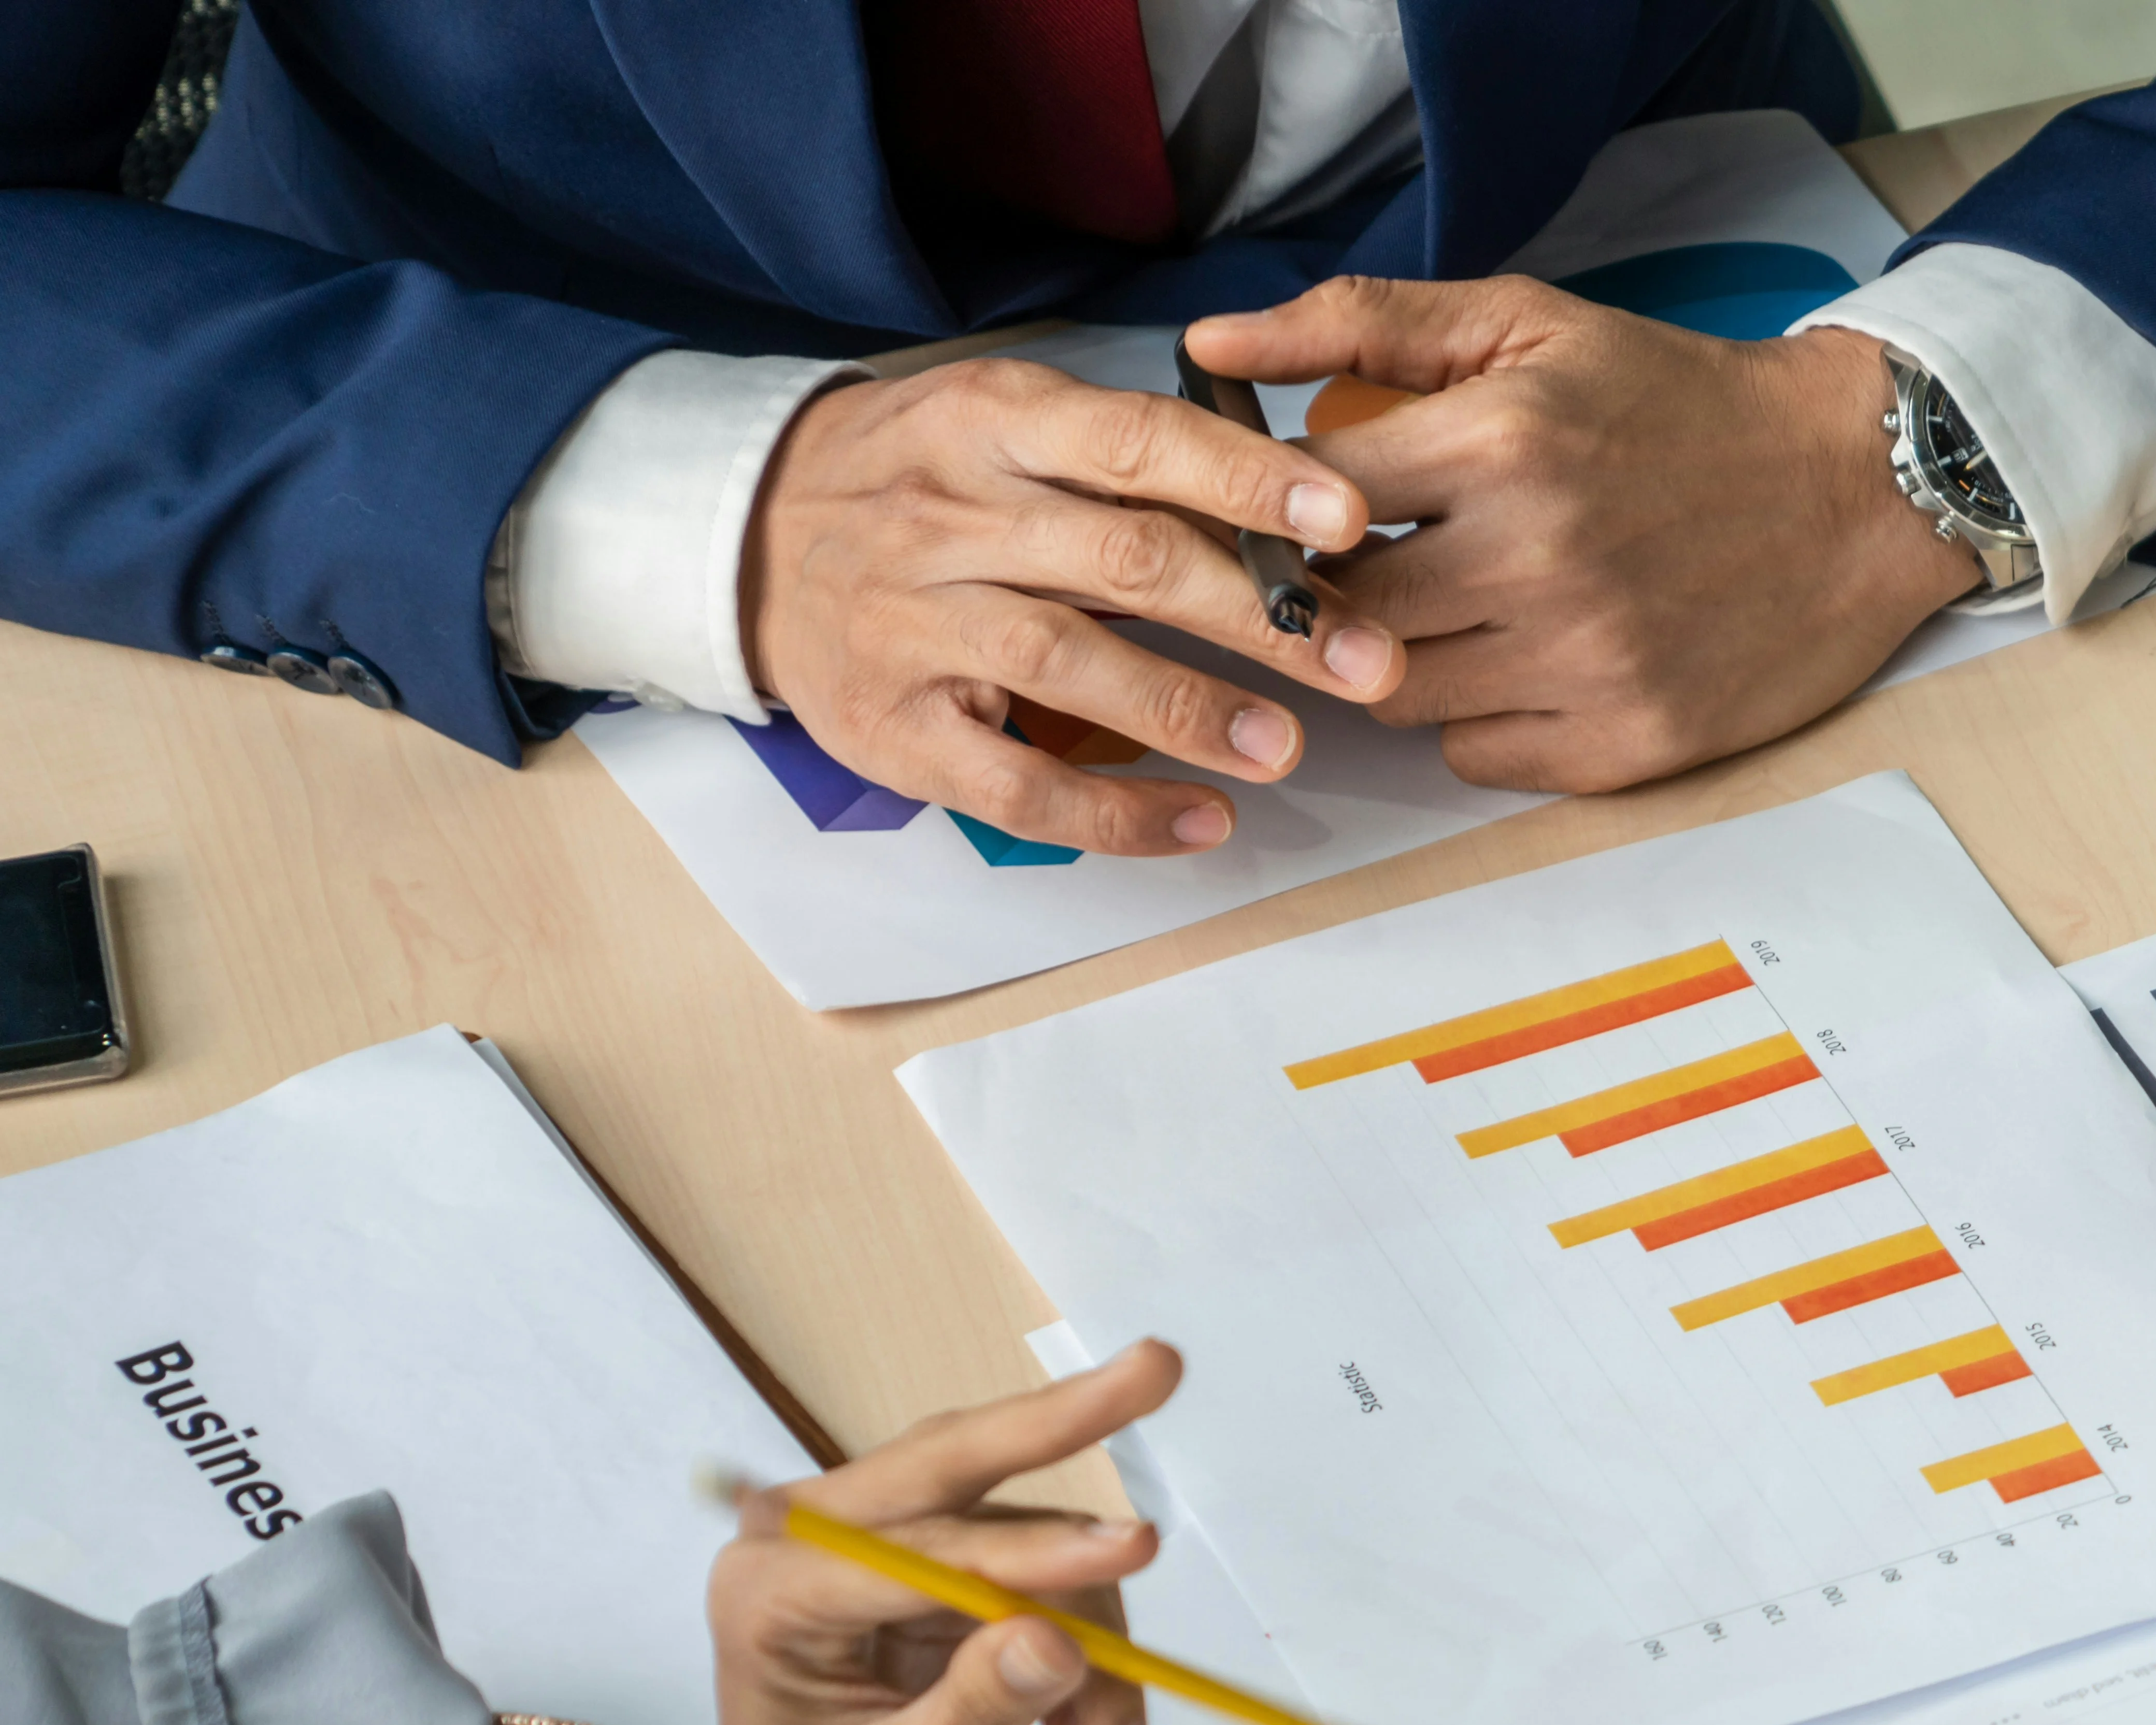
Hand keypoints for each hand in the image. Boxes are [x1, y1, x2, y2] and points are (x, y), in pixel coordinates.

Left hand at [492, 1341, 1182, 1724]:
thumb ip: (972, 1713)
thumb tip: (1059, 1643)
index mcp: (772, 1591)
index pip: (921, 1551)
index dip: (1032, 1556)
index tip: (1135, 1551)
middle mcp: (817, 1541)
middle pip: (959, 1460)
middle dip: (1065, 1420)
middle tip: (1160, 1365)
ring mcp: (880, 1548)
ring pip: (1028, 1541)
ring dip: (1096, 1638)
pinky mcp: (935, 1569)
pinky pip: (1041, 1581)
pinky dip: (1088, 1651)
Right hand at [738, 363, 1405, 856]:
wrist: (741, 539)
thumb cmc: (918, 480)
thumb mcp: (1005, 426)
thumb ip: (1128, 460)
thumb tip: (1291, 505)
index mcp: (990, 423)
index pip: (1135, 443)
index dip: (1246, 480)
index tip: (1348, 516)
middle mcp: (949, 517)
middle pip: (1126, 561)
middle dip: (1260, 615)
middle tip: (1365, 657)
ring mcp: (915, 626)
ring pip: (1071, 665)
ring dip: (1193, 712)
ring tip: (1289, 746)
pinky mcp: (894, 729)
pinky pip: (1016, 787)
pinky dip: (1116, 814)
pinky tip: (1202, 822)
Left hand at [1186, 280, 1985, 792]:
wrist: (1856, 487)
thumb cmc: (1679, 401)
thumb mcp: (1529, 323)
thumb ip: (1361, 323)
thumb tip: (1205, 344)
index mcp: (1500, 445)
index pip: (1303, 504)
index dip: (1278, 511)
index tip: (1293, 509)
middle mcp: (1536, 561)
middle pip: (1339, 617)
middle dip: (1332, 592)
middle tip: (1369, 563)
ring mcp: (1585, 663)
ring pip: (1398, 697)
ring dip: (1400, 657)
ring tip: (1452, 606)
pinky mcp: (1627, 743)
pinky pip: (1477, 756)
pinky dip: (1478, 717)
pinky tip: (1522, 661)